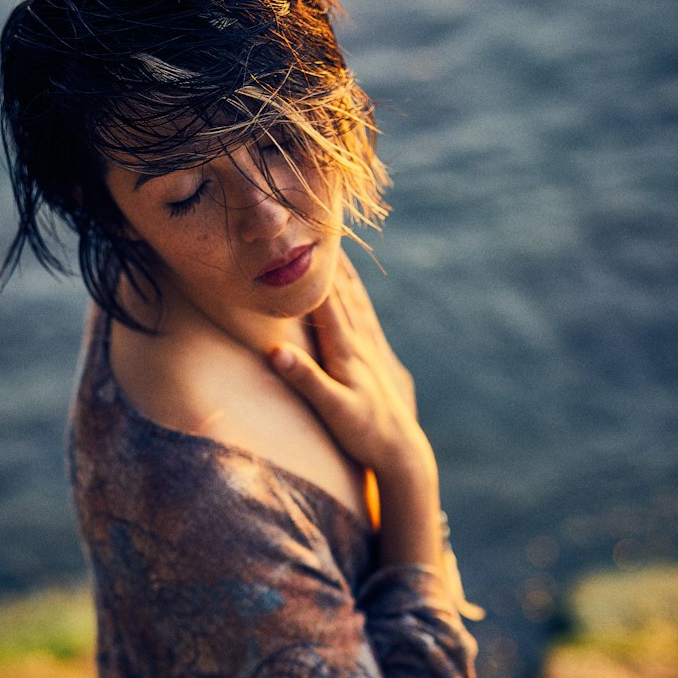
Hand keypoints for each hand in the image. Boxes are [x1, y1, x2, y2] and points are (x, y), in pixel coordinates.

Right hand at [269, 253, 426, 484]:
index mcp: (347, 350)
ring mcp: (371, 350)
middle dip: (329, 262)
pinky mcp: (377, 360)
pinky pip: (365, 318)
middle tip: (317, 227)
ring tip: (335, 248)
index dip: (312, 269)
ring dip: (345, 274)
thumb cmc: (364, 432)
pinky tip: (355, 291)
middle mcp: (361, 343)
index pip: (326, 300)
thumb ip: (306, 380)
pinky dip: (357, 297)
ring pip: (356, 301)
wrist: (402, 450)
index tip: (298, 238)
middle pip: (343, 292)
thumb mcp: (333, 410)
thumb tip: (276, 352)